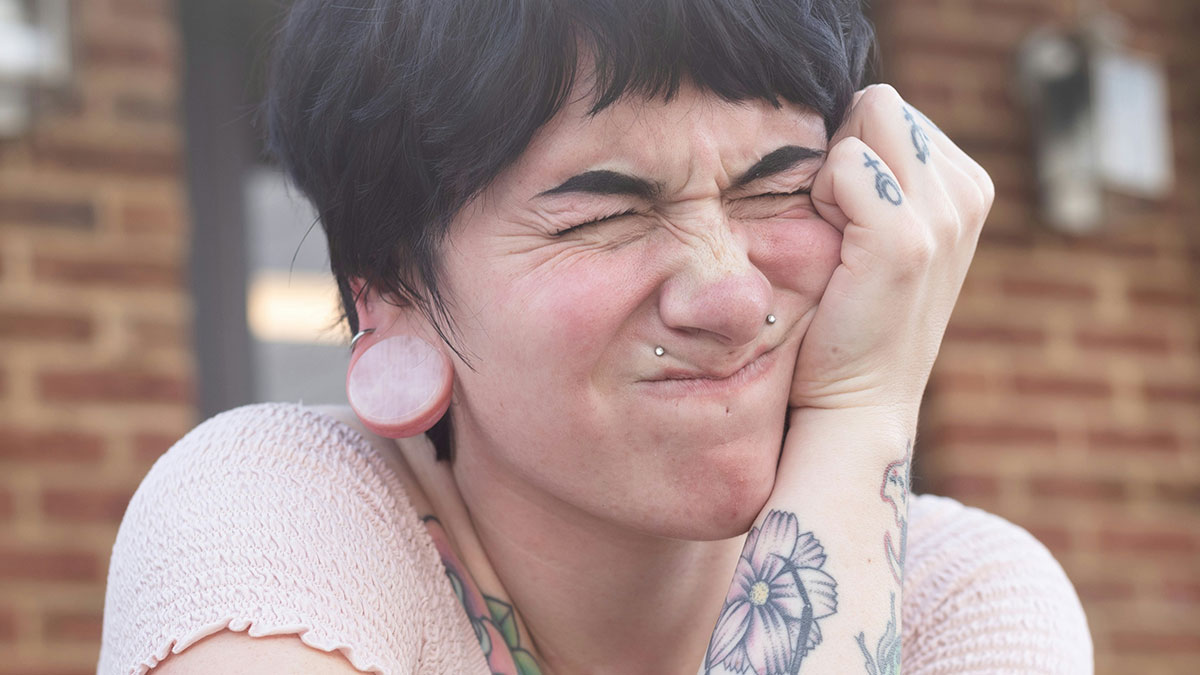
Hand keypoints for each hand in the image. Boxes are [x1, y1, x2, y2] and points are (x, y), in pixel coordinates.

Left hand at [790, 84, 992, 414]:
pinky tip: (834, 253)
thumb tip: (845, 113)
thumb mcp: (880, 232)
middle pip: (878, 105)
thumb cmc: (850, 316)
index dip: (851, 155)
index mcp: (966, 186)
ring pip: (865, 123)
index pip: (888, 110)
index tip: (853, 221)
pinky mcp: (906, 240)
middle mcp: (967, 193)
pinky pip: (843, 164)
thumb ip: (878, 171)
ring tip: (840, 241)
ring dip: (831, 176)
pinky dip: (821, 199)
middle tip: (840, 229)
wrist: (856, 402)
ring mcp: (943, 215)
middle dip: (842, 154)